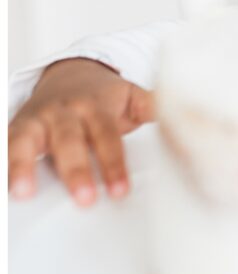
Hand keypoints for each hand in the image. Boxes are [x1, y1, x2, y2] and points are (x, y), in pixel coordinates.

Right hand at [8, 58, 154, 205]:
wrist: (70, 73)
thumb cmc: (105, 96)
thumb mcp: (132, 96)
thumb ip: (154, 108)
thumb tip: (185, 119)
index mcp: (97, 105)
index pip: (107, 135)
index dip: (113, 163)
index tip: (120, 191)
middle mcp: (65, 110)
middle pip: (70, 141)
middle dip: (77, 171)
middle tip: (85, 199)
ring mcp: (38, 119)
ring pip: (27, 141)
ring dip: (24, 166)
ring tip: (24, 193)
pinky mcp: (16, 128)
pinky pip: (6, 145)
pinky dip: (6, 164)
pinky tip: (7, 186)